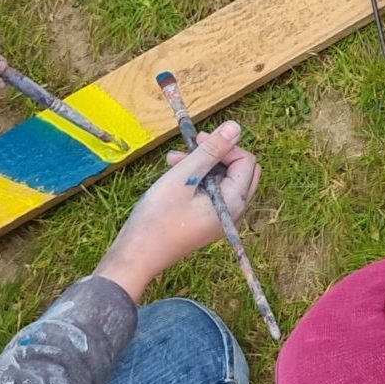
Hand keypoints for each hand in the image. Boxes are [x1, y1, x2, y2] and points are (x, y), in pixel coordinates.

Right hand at [95, 121, 261, 299]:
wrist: (138, 256)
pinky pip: (214, 192)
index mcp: (234, 201)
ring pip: (225, 179)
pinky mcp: (209, 221)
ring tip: (172, 159)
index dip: (224, 145)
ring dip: (203, 164)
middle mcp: (235, 211)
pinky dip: (198, 179)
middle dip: (217, 154)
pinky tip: (175, 173)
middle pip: (241, 170)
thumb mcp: (184, 177)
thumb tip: (236, 127)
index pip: (246, 161)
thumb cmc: (158, 217)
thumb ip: (211, 151)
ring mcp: (222, 218)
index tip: (197, 140)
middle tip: (190, 147)